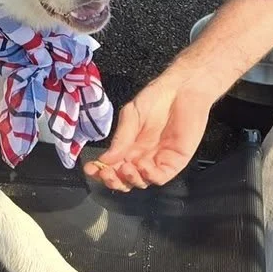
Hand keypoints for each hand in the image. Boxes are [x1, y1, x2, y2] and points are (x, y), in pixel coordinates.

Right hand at [84, 72, 212, 191]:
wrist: (182, 89)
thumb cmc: (157, 97)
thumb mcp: (131, 115)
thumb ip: (121, 138)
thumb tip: (105, 159)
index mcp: (129, 146)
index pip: (112, 165)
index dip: (100, 171)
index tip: (90, 169)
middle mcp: (142, 157)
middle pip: (125, 179)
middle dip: (113, 180)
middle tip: (107, 173)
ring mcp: (158, 160)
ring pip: (141, 182)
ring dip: (130, 179)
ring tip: (125, 167)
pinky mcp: (175, 162)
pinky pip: (160, 177)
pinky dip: (150, 176)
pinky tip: (143, 166)